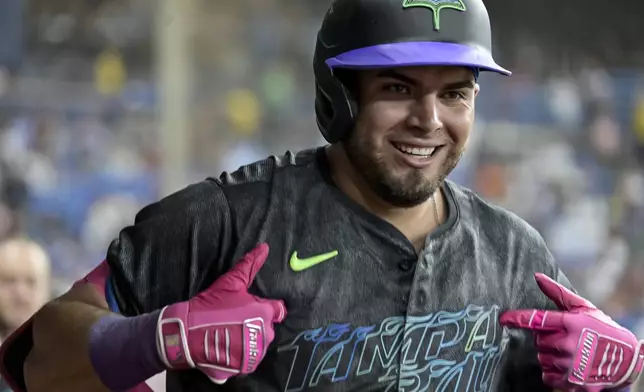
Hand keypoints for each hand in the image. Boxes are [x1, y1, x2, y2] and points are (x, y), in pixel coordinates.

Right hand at [156, 243, 286, 383]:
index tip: (251, 308)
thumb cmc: (210, 305)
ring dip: (248, 340)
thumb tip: (265, 247)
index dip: (264, 308)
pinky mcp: (245, 367)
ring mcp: (255, 353)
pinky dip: (240, 355)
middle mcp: (265, 334)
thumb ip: (250, 265)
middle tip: (234, 320)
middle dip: (255, 324)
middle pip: (267, 328)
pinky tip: (226, 347)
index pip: (278, 310)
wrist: (186, 333)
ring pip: (258, 344)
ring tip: (228, 334)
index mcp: (265, 313)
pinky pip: (248, 360)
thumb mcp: (230, 282)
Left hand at [499, 273, 643, 391]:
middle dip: (545, 339)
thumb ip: (558, 293)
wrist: (626, 360)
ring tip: (568, 352)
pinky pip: (547, 376)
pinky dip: (553, 372)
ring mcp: (571, 366)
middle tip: (562, 337)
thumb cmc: (603, 329)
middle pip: (538, 341)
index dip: (517, 319)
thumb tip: (537, 276)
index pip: (537, 320)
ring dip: (549, 355)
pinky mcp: (573, 383)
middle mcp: (569, 344)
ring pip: (542, 358)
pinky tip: (567, 366)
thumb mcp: (583, 308)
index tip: (503, 319)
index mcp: (571, 324)